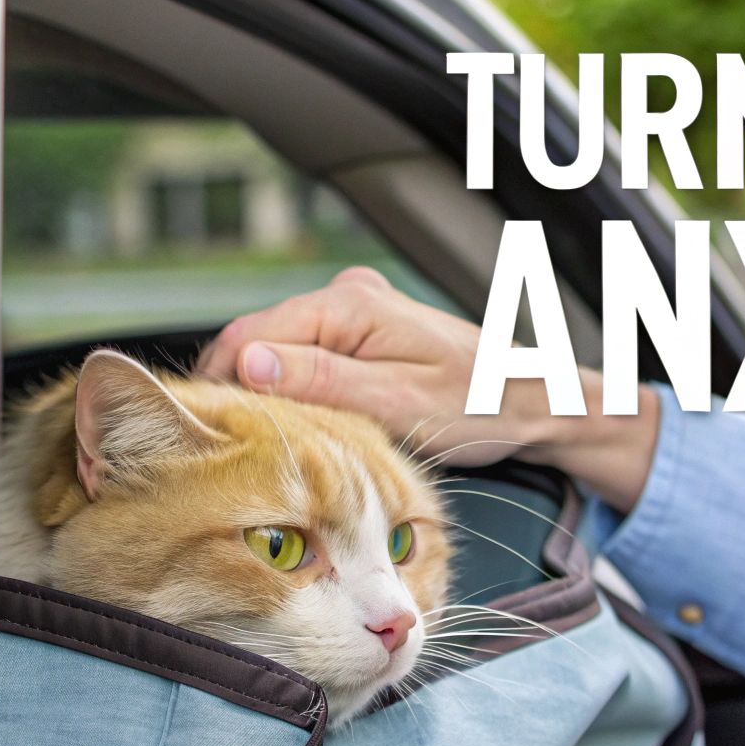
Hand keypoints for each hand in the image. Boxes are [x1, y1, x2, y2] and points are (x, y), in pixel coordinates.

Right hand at [197, 268, 658, 510]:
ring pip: (276, 353)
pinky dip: (295, 392)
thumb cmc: (479, 405)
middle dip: (241, 392)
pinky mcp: (360, 333)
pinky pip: (304, 359)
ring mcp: (352, 311)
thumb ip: (321, 381)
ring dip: (267, 395)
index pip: (247, 335)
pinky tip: (305, 427)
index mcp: (349, 302)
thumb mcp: (397, 403)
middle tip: (240, 450)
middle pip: (255, 341)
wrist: (532, 402)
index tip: (212, 434)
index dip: (220, 384)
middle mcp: (345, 295)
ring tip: (274, 443)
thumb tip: (248, 363)